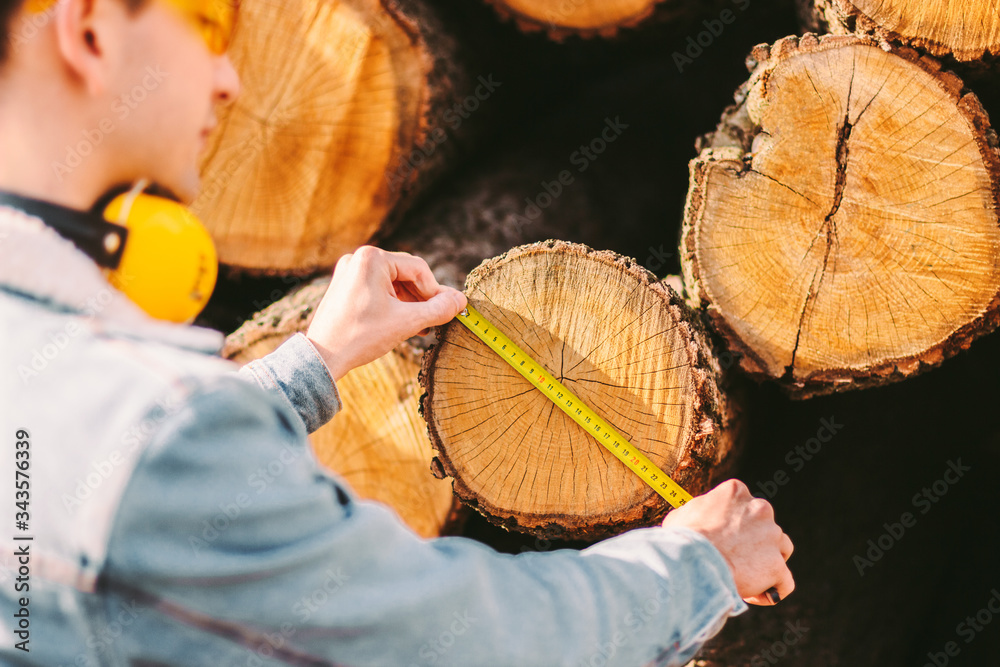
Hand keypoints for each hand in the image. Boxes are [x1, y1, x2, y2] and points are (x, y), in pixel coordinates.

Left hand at [305, 246, 466, 380]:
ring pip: (392, 284)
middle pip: (405, 275)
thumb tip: (461, 300)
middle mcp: (358, 259)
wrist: (322, 357)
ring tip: (419, 327)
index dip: (435, 292)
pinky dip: (392, 305)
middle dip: (421, 299)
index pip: (419, 269)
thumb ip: (438, 309)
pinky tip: (402, 324)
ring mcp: (349, 272)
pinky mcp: (345, 287)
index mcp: (372, 258)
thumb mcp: (407, 322)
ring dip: (409, 304)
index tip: (444, 312)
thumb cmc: (361, 336)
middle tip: (434, 321)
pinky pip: (378, 290)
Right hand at [661, 479, 793, 604]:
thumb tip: (699, 519)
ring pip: (781, 551)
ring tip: (746, 580)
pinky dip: (771, 590)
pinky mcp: (776, 565)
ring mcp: (771, 536)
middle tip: (734, 561)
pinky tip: (751, 595)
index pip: (745, 507)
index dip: (736, 528)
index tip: (724, 542)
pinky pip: (784, 582)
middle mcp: (759, 508)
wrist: (690, 560)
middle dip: (754, 544)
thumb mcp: (685, 514)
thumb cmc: (681, 538)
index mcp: (736, 492)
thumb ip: (700, 512)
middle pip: (766, 527)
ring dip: (767, 564)